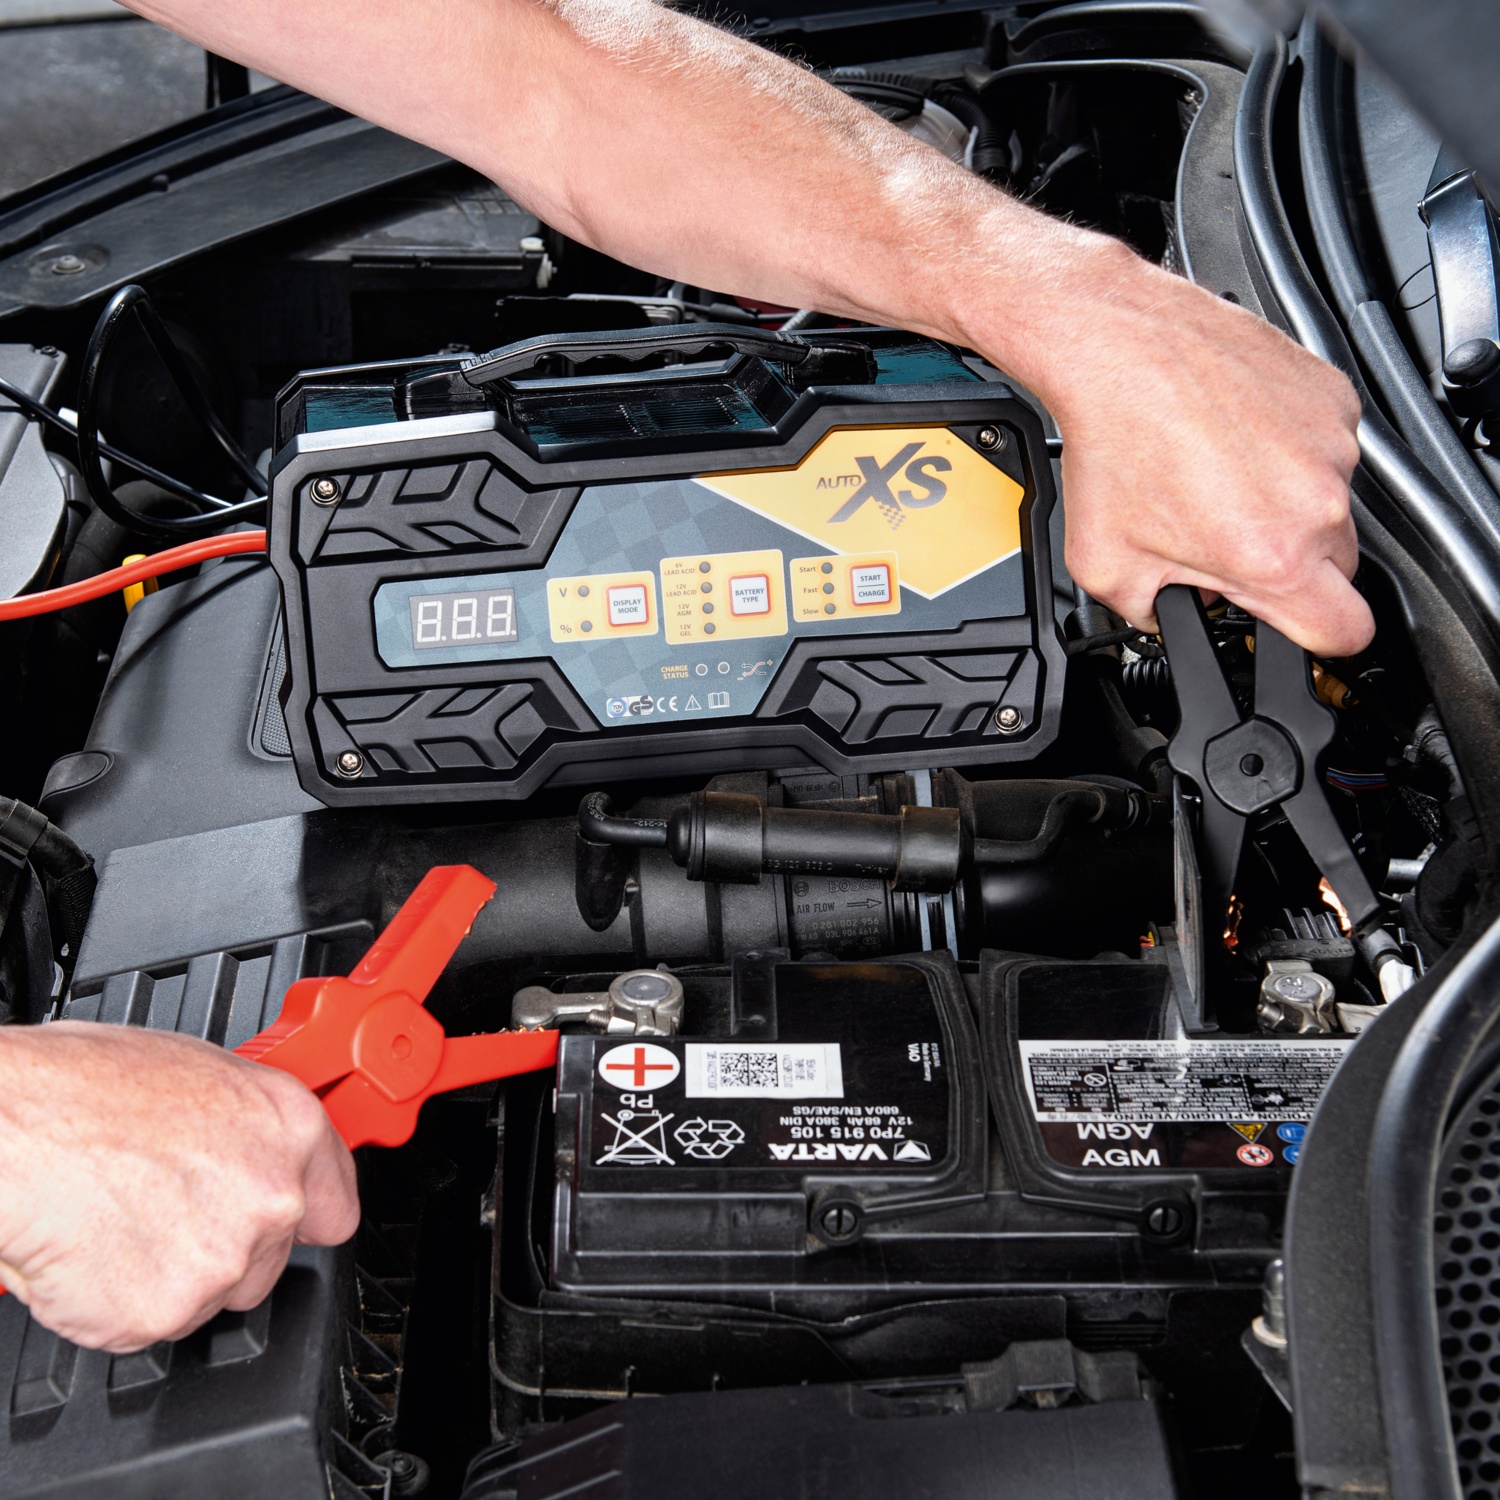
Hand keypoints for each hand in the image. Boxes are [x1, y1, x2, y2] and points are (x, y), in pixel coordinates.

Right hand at [0, 1022, 358, 1351]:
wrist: (12, 1133)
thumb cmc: (80, 1090)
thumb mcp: (195, 1074)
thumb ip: (244, 1126)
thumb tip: (246, 1147)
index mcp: (288, 1127)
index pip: (335, 1203)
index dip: (303, 1216)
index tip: (288, 1224)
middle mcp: (272, 1195)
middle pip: (267, 1260)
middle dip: (219, 1249)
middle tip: (158, 1213)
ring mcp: (225, 1258)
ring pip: (206, 1296)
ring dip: (165, 1277)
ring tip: (113, 1221)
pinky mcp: (165, 1311)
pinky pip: (146, 1324)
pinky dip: (112, 1304)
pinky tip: (88, 1252)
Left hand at [1013, 240, 1371, 656]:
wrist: (1120, 349)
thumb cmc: (1113, 441)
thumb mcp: (1105, 566)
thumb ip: (1152, 613)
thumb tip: (1172, 616)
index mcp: (1272, 555)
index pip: (1344, 633)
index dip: (1316, 642)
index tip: (1293, 630)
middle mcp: (1316, 500)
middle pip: (1336, 569)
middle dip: (1286, 568)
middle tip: (1224, 542)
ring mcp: (1331, 444)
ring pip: (1328, 504)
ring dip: (1284, 505)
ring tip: (1217, 479)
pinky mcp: (1332, 398)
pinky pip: (1325, 448)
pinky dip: (1287, 453)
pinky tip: (1233, 440)